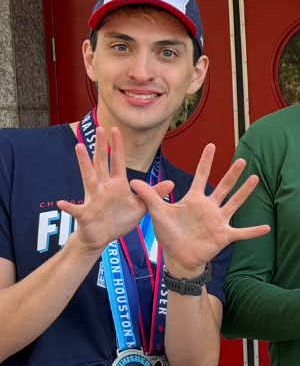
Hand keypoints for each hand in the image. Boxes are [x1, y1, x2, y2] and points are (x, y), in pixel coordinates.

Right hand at [59, 127, 172, 253]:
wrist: (103, 237)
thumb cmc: (119, 220)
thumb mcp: (140, 206)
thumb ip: (153, 194)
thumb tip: (171, 183)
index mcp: (117, 185)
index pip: (118, 162)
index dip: (117, 146)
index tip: (116, 130)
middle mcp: (103, 188)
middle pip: (102, 163)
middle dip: (101, 146)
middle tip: (100, 128)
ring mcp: (93, 199)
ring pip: (88, 178)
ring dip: (84, 163)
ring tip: (79, 147)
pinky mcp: (85, 214)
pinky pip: (76, 209)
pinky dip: (69, 206)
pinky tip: (62, 203)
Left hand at [130, 144, 270, 276]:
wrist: (178, 255)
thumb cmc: (169, 233)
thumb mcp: (157, 212)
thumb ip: (149, 196)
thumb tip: (132, 180)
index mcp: (194, 199)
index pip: (201, 176)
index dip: (205, 161)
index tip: (211, 145)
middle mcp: (209, 207)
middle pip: (223, 186)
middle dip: (232, 174)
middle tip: (242, 159)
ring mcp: (218, 220)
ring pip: (234, 203)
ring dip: (245, 193)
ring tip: (255, 180)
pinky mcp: (224, 235)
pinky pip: (242, 232)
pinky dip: (253, 231)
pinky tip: (266, 228)